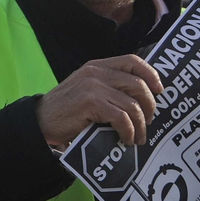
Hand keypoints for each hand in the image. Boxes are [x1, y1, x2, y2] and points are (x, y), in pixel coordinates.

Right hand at [35, 55, 162, 146]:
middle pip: (138, 85)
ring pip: (132, 105)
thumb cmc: (66, 110)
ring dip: (140, 125)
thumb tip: (139, 99)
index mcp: (96, 66)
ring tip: (137, 137)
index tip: (159, 91)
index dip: (150, 75)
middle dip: (149, 106)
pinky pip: (121, 118)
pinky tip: (126, 139)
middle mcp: (96, 73)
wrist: (40, 121)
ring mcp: (93, 87)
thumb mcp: (86, 89)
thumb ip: (107, 86)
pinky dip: (128, 131)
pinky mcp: (91, 104)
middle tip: (148, 122)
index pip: (132, 61)